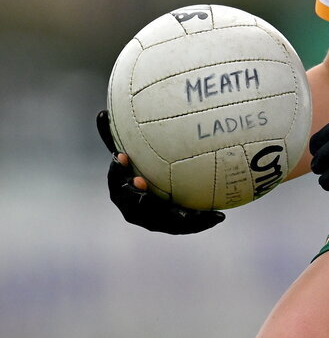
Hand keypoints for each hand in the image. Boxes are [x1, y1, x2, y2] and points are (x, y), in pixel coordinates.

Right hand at [96, 111, 224, 233]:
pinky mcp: (175, 226)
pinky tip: (219, 216)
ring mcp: (155, 221)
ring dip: (173, 216)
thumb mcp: (132, 151)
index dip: (117, 172)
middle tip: (141, 181)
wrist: (160, 195)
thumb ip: (118, 136)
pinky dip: (201, 222)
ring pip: (163, 222)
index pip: (116, 184)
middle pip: (133, 208)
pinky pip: (187, 225)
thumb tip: (100, 112)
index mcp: (123, 193)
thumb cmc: (141, 168)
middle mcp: (135, 210)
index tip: (122, 155)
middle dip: (136, 195)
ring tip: (186, 212)